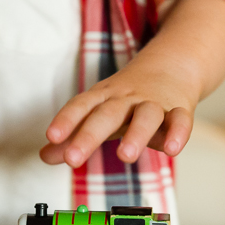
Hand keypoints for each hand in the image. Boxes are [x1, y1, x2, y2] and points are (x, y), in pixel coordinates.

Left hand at [39, 0, 224, 167]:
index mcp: (103, 98)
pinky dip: (178, 133)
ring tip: (125, 156)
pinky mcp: (179, 110)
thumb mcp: (99, 113)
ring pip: (146, 115)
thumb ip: (74, 137)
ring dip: (136, 134)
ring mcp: (154, 103)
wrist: (172, 65)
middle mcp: (126, 99)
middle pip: (107, 114)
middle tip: (72, 159)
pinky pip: (180, 120)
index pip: (81, 105)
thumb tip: (44, 156)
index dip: (66, 120)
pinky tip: (171, 149)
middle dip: (89, 135)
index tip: (51, 137)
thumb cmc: (128, 99)